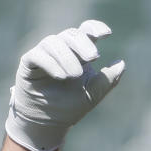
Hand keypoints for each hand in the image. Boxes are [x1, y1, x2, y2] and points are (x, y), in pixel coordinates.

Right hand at [5, 19, 125, 150]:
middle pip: (72, 34)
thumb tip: (121, 63)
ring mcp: (44, 54)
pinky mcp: (28, 63)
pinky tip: (61, 76)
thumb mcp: (93, 94)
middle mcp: (62, 50)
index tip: (107, 33)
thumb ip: (108, 79)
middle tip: (94, 57)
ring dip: (67, 57)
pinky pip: (37, 54)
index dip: (95, 27)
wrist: (49, 123)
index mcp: (79, 54)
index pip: (86, 32)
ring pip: (54, 42)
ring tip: (74, 75)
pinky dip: (51, 63)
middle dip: (83, 43)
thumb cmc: (71, 106)